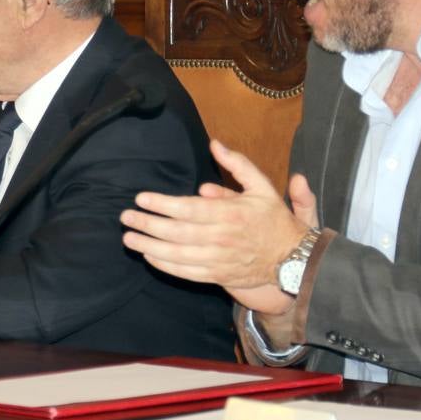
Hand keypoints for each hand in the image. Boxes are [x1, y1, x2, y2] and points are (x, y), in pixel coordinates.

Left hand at [120, 140, 309, 313]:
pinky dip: (166, 266)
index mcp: (230, 213)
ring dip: (150, 247)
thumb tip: (214, 144)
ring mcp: (219, 260)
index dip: (162, 204)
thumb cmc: (274, 219)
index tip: (141, 198)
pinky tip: (149, 257)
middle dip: (147, 224)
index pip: (188, 208)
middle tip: (125, 217)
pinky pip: (187, 273)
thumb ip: (237, 164)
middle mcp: (222, 238)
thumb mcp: (262, 186)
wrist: (295, 258)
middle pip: (177, 232)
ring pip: (178, 255)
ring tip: (128, 239)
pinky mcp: (219, 275)